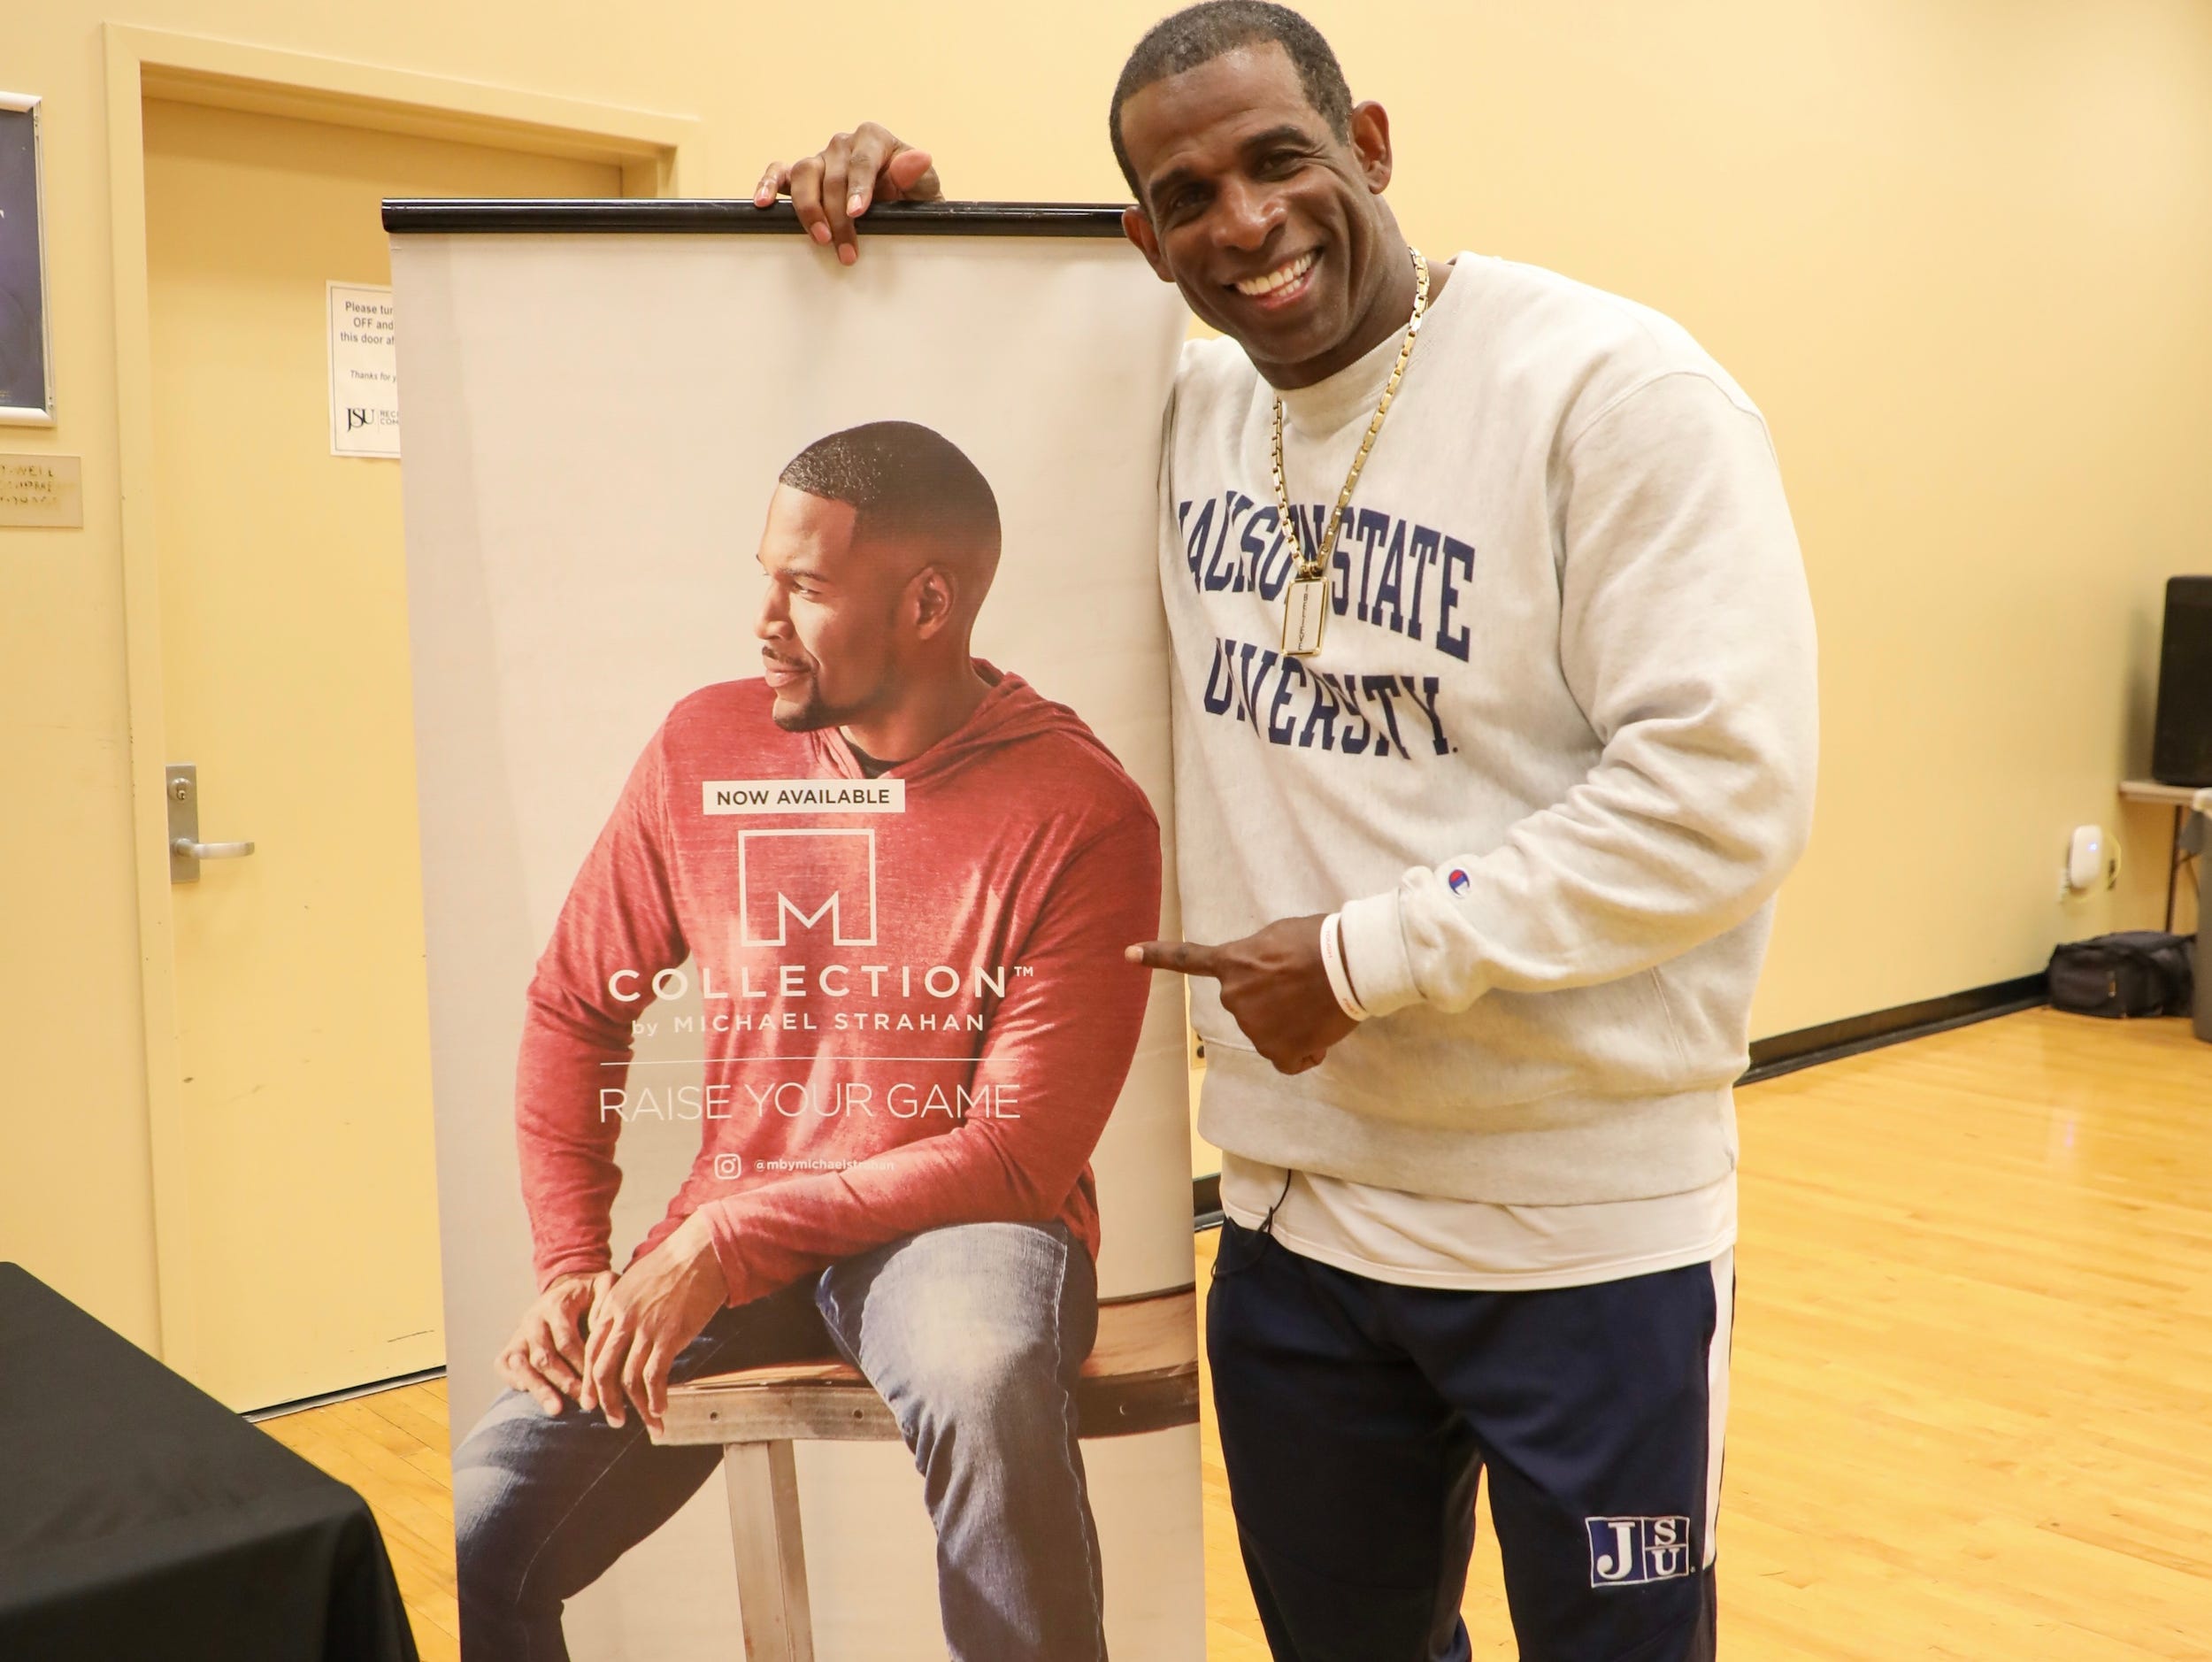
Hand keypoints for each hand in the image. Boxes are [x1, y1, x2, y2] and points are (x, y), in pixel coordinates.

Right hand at [495, 1270, 611, 1415]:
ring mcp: (519, 1333)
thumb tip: (606, 1331)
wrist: (568, 1286)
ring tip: (557, 1409)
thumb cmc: (591, 1293)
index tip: (599, 1382)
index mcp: (556, 1305)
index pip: (566, 1340)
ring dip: (540, 1389)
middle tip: (586, 1403)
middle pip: (544, 1357)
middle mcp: (533, 1319)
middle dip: (566, 1382)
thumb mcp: (605, 1286)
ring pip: (522, 1364)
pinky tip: (531, 1395)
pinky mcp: (511, 1345)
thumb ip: (608, 1302)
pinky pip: (504, 1365)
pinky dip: (515, 1380)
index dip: (582, 1364)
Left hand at [580, 1214, 726, 1436]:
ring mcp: (646, 1328)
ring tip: (645, 1422)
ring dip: (635, 1406)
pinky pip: (655, 1376)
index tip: (592, 1400)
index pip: (592, 1350)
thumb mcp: (639, 1282)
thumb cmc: (676, 1264)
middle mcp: (624, 1319)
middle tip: (613, 1419)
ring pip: (629, 1378)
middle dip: (606, 1400)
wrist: (702, 1251)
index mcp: (612, 1305)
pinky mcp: (670, 1335)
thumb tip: (627, 1335)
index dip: (590, 1380)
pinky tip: (661, 1410)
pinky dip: (656, 1397)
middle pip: (603, 1369)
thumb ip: (627, 1308)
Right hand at [754, 123, 942, 265]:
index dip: (858, 187)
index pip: (862, 160)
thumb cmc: (912, 196)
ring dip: (808, 208)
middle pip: (832, 175)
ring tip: (819, 238)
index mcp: (873, 139)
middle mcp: (843, 145)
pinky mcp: (803, 175)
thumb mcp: (924, 189)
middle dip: (838, 216)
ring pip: (804, 173)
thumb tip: (918, 159)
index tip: (857, 213)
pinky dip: (768, 184)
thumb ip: (919, 175)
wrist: (902, 205)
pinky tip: (763, 202)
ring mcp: (821, 159)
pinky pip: (780, 173)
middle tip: (846, 249)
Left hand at [1127, 915, 1356, 1074]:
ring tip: (1316, 1004)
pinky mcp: (1278, 1052)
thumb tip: (1267, 975)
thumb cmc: (1320, 942)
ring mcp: (1253, 1028)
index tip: (1127, 953)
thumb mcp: (1278, 936)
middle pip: (1249, 1007)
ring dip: (1292, 1027)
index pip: (1188, 958)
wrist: (1345, 965)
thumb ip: (1259, 957)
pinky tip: (1319, 1035)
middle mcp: (1233, 998)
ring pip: (1272, 1035)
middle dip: (1273, 1002)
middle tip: (1304, 988)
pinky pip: (1290, 1061)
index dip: (1157, 957)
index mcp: (1232, 963)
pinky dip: (1304, 1054)